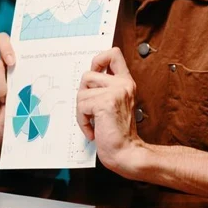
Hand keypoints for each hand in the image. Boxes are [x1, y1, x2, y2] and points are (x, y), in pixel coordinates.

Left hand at [76, 47, 143, 175]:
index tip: (95, 73)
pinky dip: (83, 121)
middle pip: (87, 75)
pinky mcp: (105, 103)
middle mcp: (122, 84)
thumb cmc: (118, 132)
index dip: (99, 59)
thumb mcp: (115, 103)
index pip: (113, 54)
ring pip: (81, 93)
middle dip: (83, 95)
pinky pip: (82, 106)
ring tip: (93, 122)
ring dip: (82, 111)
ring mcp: (115, 92)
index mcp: (125, 82)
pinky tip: (93, 130)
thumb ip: (106, 88)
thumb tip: (87, 79)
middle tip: (91, 110)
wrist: (126, 152)